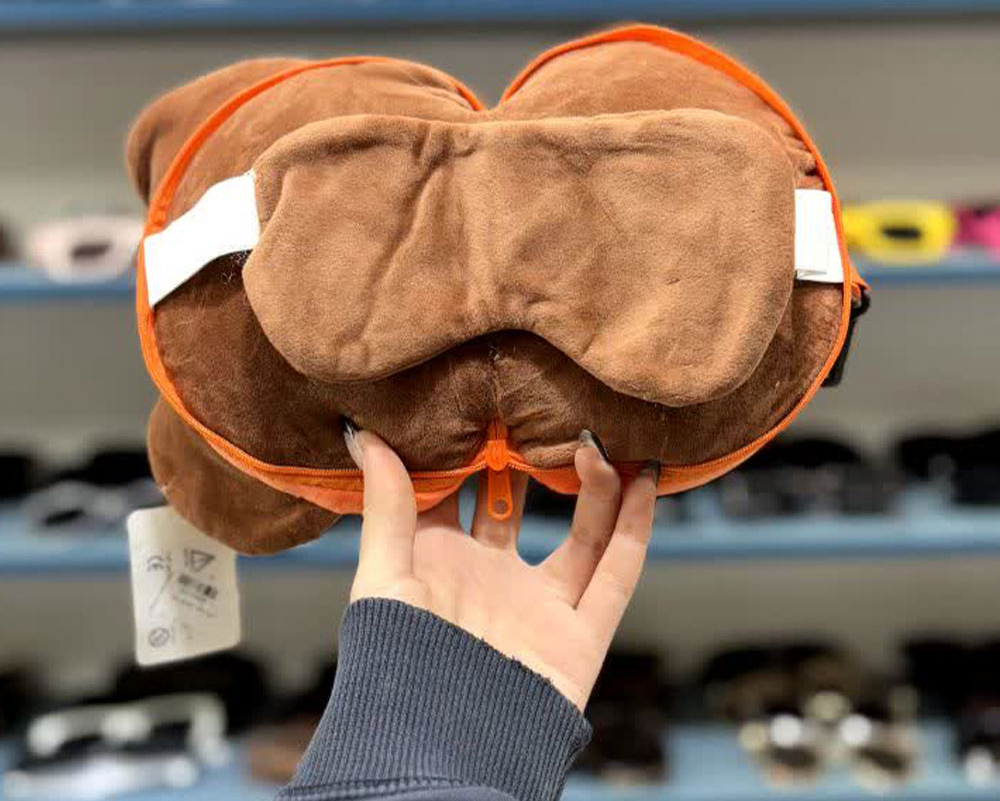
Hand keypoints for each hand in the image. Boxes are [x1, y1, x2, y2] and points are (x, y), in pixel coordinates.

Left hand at [343, 420, 658, 710]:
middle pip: (520, 506)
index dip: (470, 449)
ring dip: (595, 487)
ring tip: (600, 438)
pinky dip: (633, 528)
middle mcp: (492, 577)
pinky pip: (614, 573)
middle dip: (531, 460)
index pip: (458, 492)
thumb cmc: (398, 660)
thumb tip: (362, 433)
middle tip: (543, 408)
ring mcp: (539, 604)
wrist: (440, 745)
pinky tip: (644, 482)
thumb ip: (386, 504)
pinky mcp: (579, 634)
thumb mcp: (385, 572)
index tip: (483, 398)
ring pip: (580, 533)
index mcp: (441, 561)